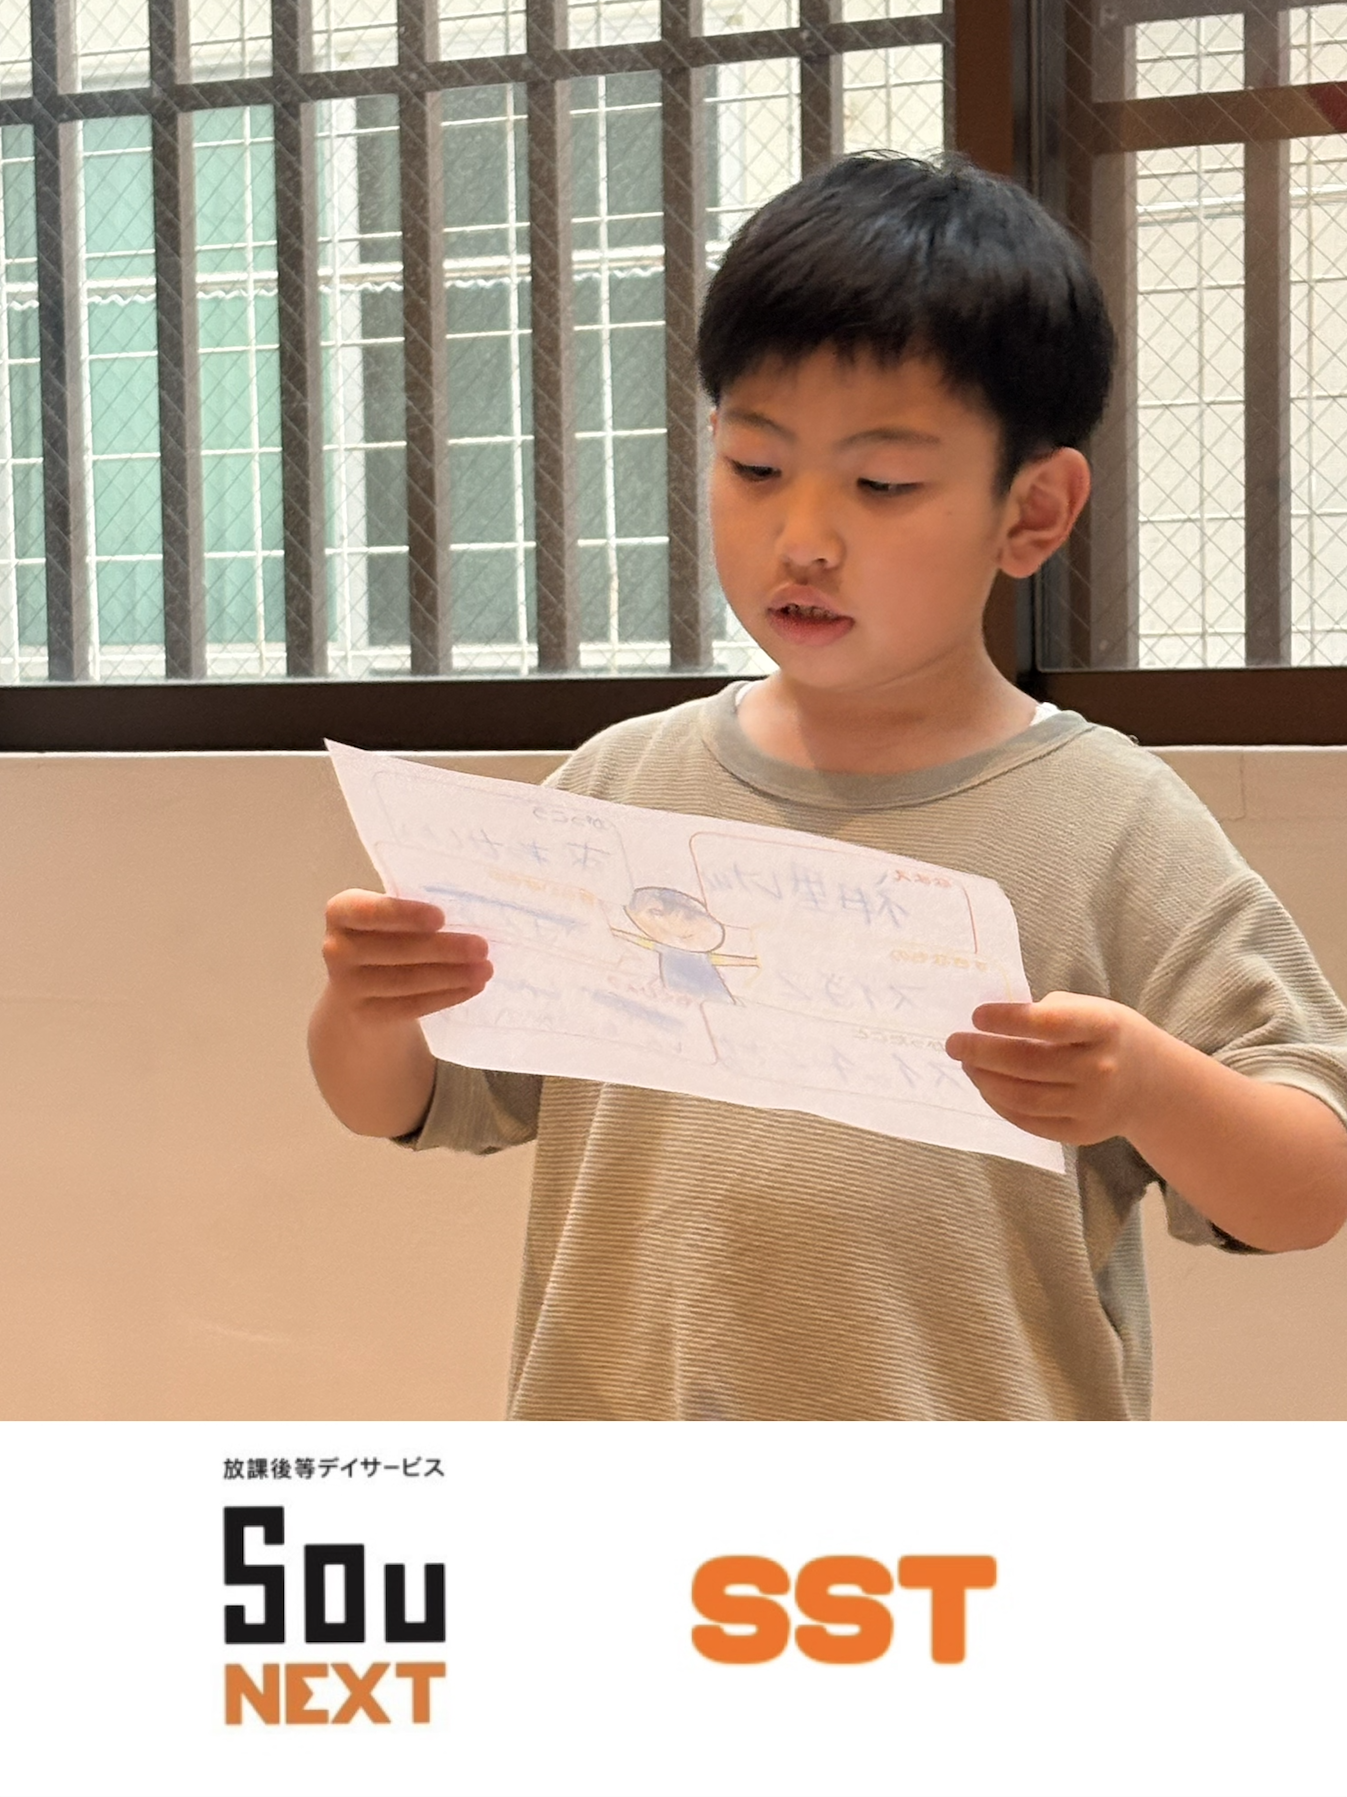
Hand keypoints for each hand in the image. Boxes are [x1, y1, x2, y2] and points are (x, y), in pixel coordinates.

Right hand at [321, 889, 492, 1025]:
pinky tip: (471, 987)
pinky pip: (410, 1006)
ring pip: (405, 981)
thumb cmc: (388, 933)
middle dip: (443, 949)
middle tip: (482, 947)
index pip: (367, 911)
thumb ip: (416, 911)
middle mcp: (337, 948)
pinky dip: (445, 996)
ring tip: (486, 969)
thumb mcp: (392, 915)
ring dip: (451, 975)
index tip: (440, 917)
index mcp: (342, 911)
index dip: (403, 914)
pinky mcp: (366, 1014)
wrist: (360, 983)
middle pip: (394, 950)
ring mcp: (347, 985)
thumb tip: (470, 915)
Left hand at [945, 992, 1155, 1146]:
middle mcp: (1100, 1068)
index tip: (976, 1016)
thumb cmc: (1109, 1037)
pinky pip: (1028, 1121)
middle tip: (953, 1043)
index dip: (1008, 1019)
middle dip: (981, 1053)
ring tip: (967, 1064)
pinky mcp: (1080, 1133)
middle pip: (1027, 1064)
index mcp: (1104, 1027)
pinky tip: (986, 1086)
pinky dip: (999, 1103)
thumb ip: (1049, 1013)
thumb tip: (993, 1024)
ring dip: (984, 1080)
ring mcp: (1091, 1105)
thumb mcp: (1093, 1009)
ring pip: (1022, 1097)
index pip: (1048, 1023)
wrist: (1153, 1085)